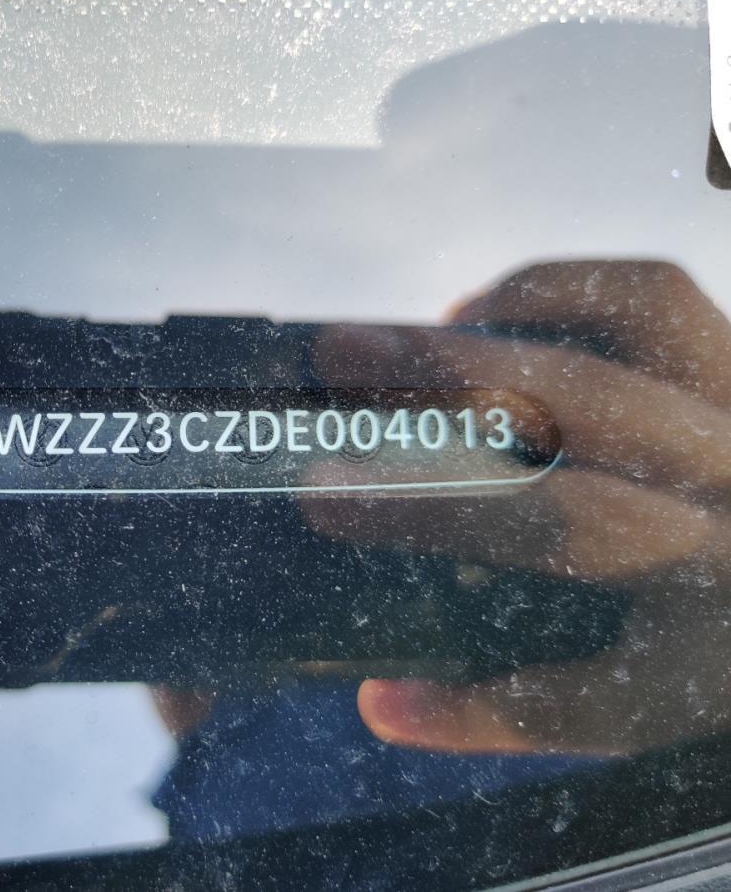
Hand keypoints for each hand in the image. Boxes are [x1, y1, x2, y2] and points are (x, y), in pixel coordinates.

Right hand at [303, 262, 730, 754]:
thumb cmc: (715, 671)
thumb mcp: (632, 719)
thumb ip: (509, 713)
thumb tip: (376, 698)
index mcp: (711, 587)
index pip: (559, 536)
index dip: (431, 512)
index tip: (318, 492)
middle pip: (585, 403)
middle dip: (448, 383)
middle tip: (336, 355)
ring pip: (638, 321)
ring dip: (511, 321)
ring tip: (412, 335)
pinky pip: (655, 296)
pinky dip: (559, 288)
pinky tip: (484, 316)